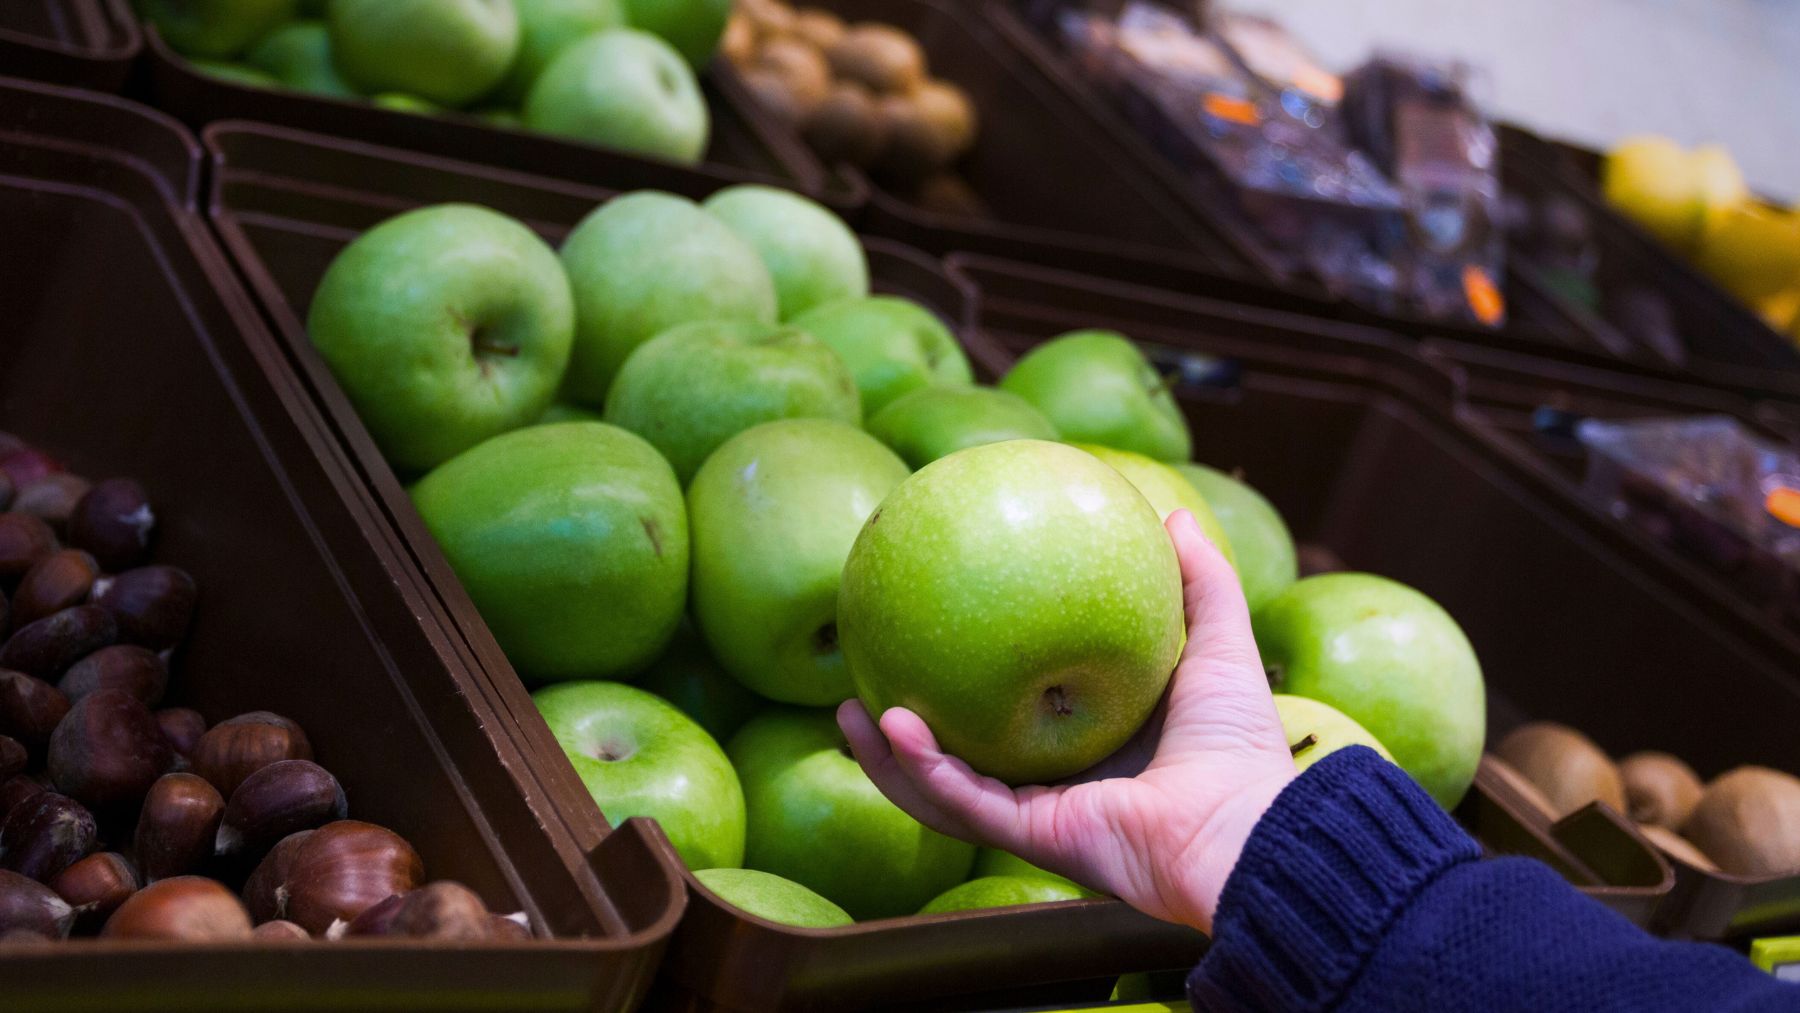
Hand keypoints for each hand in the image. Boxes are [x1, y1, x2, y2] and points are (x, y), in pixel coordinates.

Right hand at [838, 510, 1296, 933]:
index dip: (969, 674)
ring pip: (941, 787)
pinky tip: (890, 728)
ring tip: (846, 711)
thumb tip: (1171, 512)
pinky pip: (962, 801)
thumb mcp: (1215, 641)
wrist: (1244, 824)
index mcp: (1092, 744)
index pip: (1013, 708)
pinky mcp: (1034, 836)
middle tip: (866, 673)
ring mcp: (1040, 814)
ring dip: (888, 756)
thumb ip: (1198, 581)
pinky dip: (922, 769)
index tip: (935, 628)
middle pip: (960, 753)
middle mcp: (1057, 783)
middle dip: (905, 724)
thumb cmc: (1239, 742)